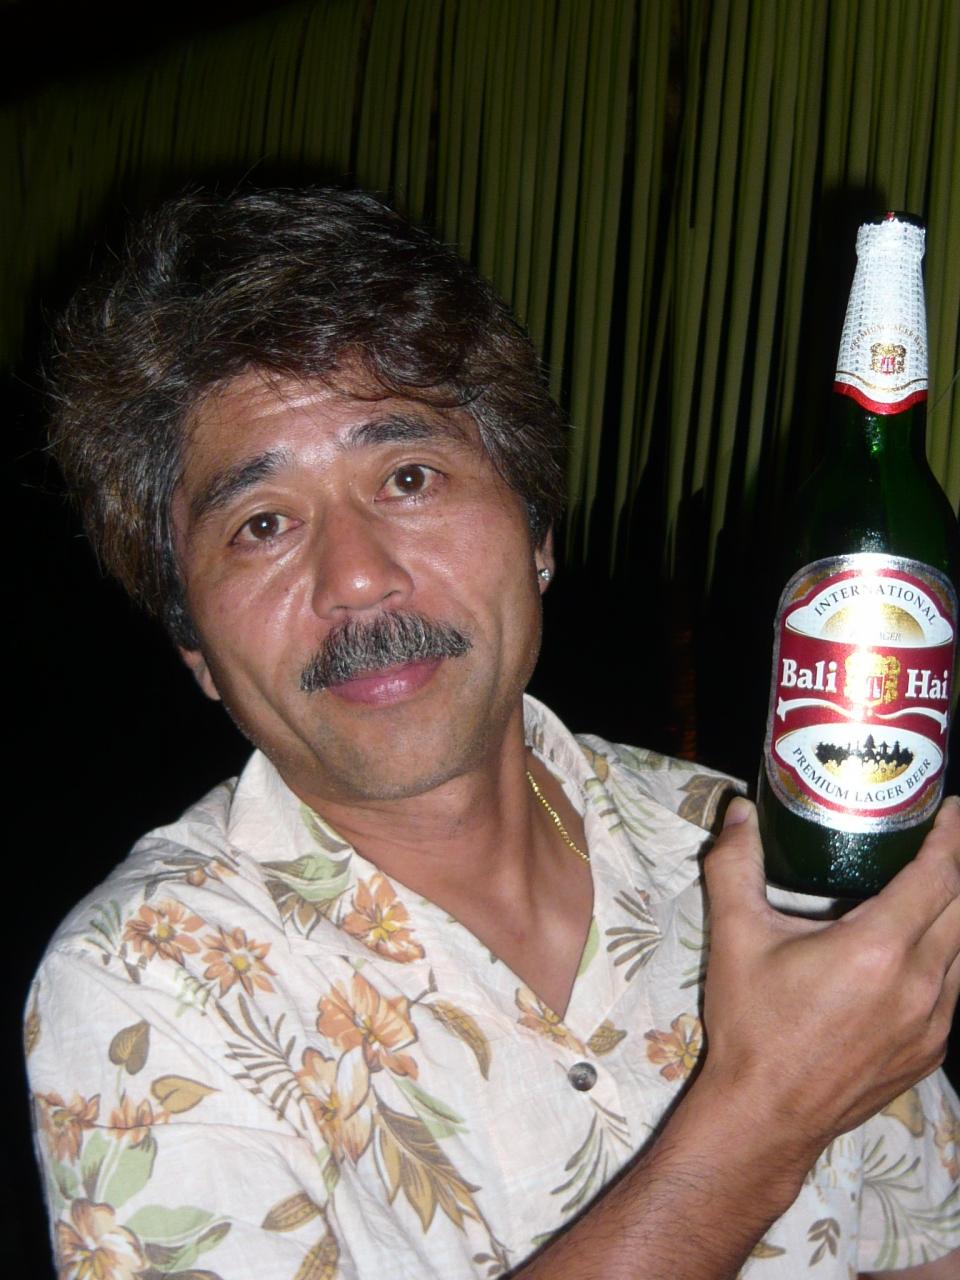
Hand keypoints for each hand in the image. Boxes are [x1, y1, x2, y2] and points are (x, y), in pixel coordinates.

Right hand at [697, 796, 959, 1157]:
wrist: (766, 1116)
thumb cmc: (752, 1023)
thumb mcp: (735, 937)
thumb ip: (735, 866)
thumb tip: (741, 813)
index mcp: (877, 948)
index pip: (938, 876)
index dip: (951, 837)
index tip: (949, 808)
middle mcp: (920, 983)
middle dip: (958, 868)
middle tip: (940, 838)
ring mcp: (933, 1023)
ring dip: (953, 915)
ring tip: (929, 891)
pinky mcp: (931, 1052)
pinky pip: (953, 990)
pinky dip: (944, 959)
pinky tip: (913, 953)